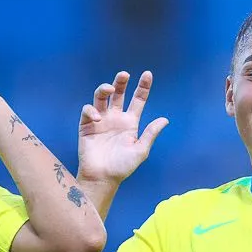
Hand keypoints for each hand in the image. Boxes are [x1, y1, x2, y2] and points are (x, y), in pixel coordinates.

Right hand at [78, 71, 168, 185]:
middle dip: (121, 82)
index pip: (138, 100)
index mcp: (130, 122)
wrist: (102, 177)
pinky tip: (98, 118)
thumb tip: (165, 119)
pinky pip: (88, 111)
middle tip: (124, 74)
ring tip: (110, 89)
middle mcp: (116, 118)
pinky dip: (92, 110)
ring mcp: (100, 120)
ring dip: (104, 89)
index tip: (148, 74)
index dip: (143, 86)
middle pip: (119, 93)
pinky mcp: (87, 125)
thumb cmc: (122, 167)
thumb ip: (151, 134)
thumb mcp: (140, 150)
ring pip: (101, 97)